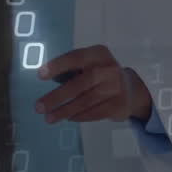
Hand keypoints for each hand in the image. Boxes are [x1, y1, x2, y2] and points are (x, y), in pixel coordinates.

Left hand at [34, 44, 152, 122]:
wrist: (132, 90)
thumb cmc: (101, 75)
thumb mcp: (90, 65)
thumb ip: (73, 70)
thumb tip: (47, 77)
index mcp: (99, 54)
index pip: (76, 58)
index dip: (57, 66)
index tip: (40, 75)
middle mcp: (109, 69)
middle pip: (79, 84)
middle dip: (57, 97)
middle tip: (39, 106)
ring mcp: (116, 88)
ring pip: (85, 102)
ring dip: (64, 111)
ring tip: (49, 118)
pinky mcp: (118, 105)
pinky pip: (93, 113)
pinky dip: (78, 116)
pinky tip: (67, 118)